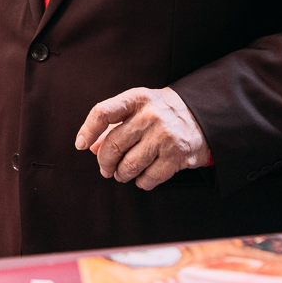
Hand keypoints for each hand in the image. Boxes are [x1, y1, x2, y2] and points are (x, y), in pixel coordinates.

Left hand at [75, 86, 210, 190]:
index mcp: (136, 99)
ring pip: (129, 165)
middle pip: (113, 144)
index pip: (102, 113)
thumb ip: (113, 124)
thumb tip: (90, 147)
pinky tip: (142, 177)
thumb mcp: (136, 108)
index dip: (87, 130)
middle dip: (104, 162)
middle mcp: (149, 116)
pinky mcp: (177, 157)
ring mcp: (164, 137)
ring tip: (122, 173)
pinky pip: (149, 178)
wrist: (201, 115)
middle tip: (105, 169)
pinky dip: (141, 182)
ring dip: (121, 174)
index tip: (80, 144)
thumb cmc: (160, 111)